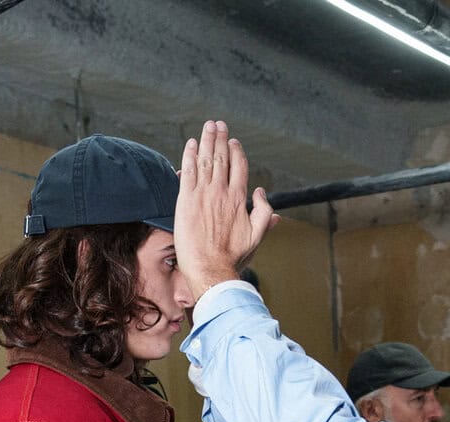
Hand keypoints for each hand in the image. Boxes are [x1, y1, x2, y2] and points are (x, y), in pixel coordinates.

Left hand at [175, 120, 277, 302]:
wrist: (210, 269)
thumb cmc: (233, 257)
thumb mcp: (256, 236)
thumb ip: (263, 213)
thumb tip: (261, 192)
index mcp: (239, 199)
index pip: (239, 167)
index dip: (236, 151)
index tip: (233, 141)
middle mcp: (221, 192)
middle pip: (221, 158)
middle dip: (220, 139)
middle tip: (218, 124)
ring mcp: (203, 195)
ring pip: (205, 160)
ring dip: (206, 140)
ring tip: (208, 126)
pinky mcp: (186, 201)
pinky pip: (188, 172)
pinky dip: (190, 156)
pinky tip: (191, 144)